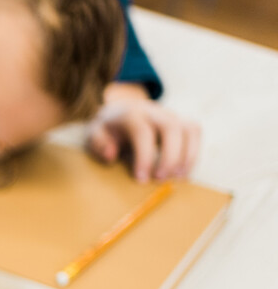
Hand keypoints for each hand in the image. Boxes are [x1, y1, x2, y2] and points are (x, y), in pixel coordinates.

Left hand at [86, 83, 200, 181]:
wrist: (120, 108)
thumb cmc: (108, 127)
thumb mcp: (94, 133)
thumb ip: (99, 143)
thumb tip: (111, 155)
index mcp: (131, 114)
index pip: (143, 132)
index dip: (144, 157)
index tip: (141, 179)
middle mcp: (154, 112)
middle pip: (172, 128)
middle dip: (170, 156)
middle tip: (161, 179)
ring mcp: (170, 114)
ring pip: (189, 128)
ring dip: (187, 155)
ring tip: (178, 177)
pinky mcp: (180, 121)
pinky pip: (195, 132)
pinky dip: (194, 152)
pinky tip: (183, 170)